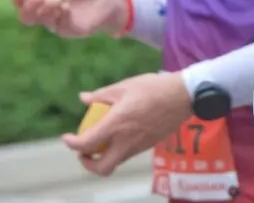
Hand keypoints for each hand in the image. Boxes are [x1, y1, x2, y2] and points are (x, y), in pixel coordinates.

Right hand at [10, 0, 127, 36]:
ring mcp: (58, 21)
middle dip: (26, 5)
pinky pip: (55, 25)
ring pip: (38, 20)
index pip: (25, 1)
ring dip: (40, 9)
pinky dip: (56, 14)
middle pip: (26, 15)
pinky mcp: (69, 29)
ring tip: (51, 0)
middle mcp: (48, 11)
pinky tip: (64, 6)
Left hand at [62, 72, 190, 175]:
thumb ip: (101, 95)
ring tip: (105, 138)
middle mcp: (125, 140)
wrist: (184, 95)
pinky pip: (129, 153)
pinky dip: (120, 148)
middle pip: (101, 168)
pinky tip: (125, 131)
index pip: (86, 144)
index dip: (71, 144)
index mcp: (116, 124)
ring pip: (116, 161)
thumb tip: (84, 98)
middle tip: (86, 151)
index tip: (68, 137)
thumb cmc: (154, 88)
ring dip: (105, 155)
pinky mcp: (149, 145)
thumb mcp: (125, 86)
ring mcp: (139, 145)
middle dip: (89, 164)